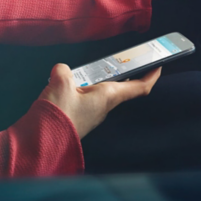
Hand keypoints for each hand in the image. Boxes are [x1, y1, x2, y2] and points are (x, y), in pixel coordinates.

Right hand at [40, 63, 160, 138]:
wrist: (43, 140)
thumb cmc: (59, 113)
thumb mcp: (61, 82)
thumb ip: (64, 70)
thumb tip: (63, 71)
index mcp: (106, 97)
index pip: (138, 88)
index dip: (151, 76)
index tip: (158, 66)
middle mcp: (103, 107)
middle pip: (121, 88)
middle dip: (124, 74)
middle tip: (124, 60)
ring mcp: (91, 114)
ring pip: (102, 93)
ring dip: (100, 80)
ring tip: (92, 67)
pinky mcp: (79, 118)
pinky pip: (87, 99)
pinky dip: (85, 88)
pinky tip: (70, 82)